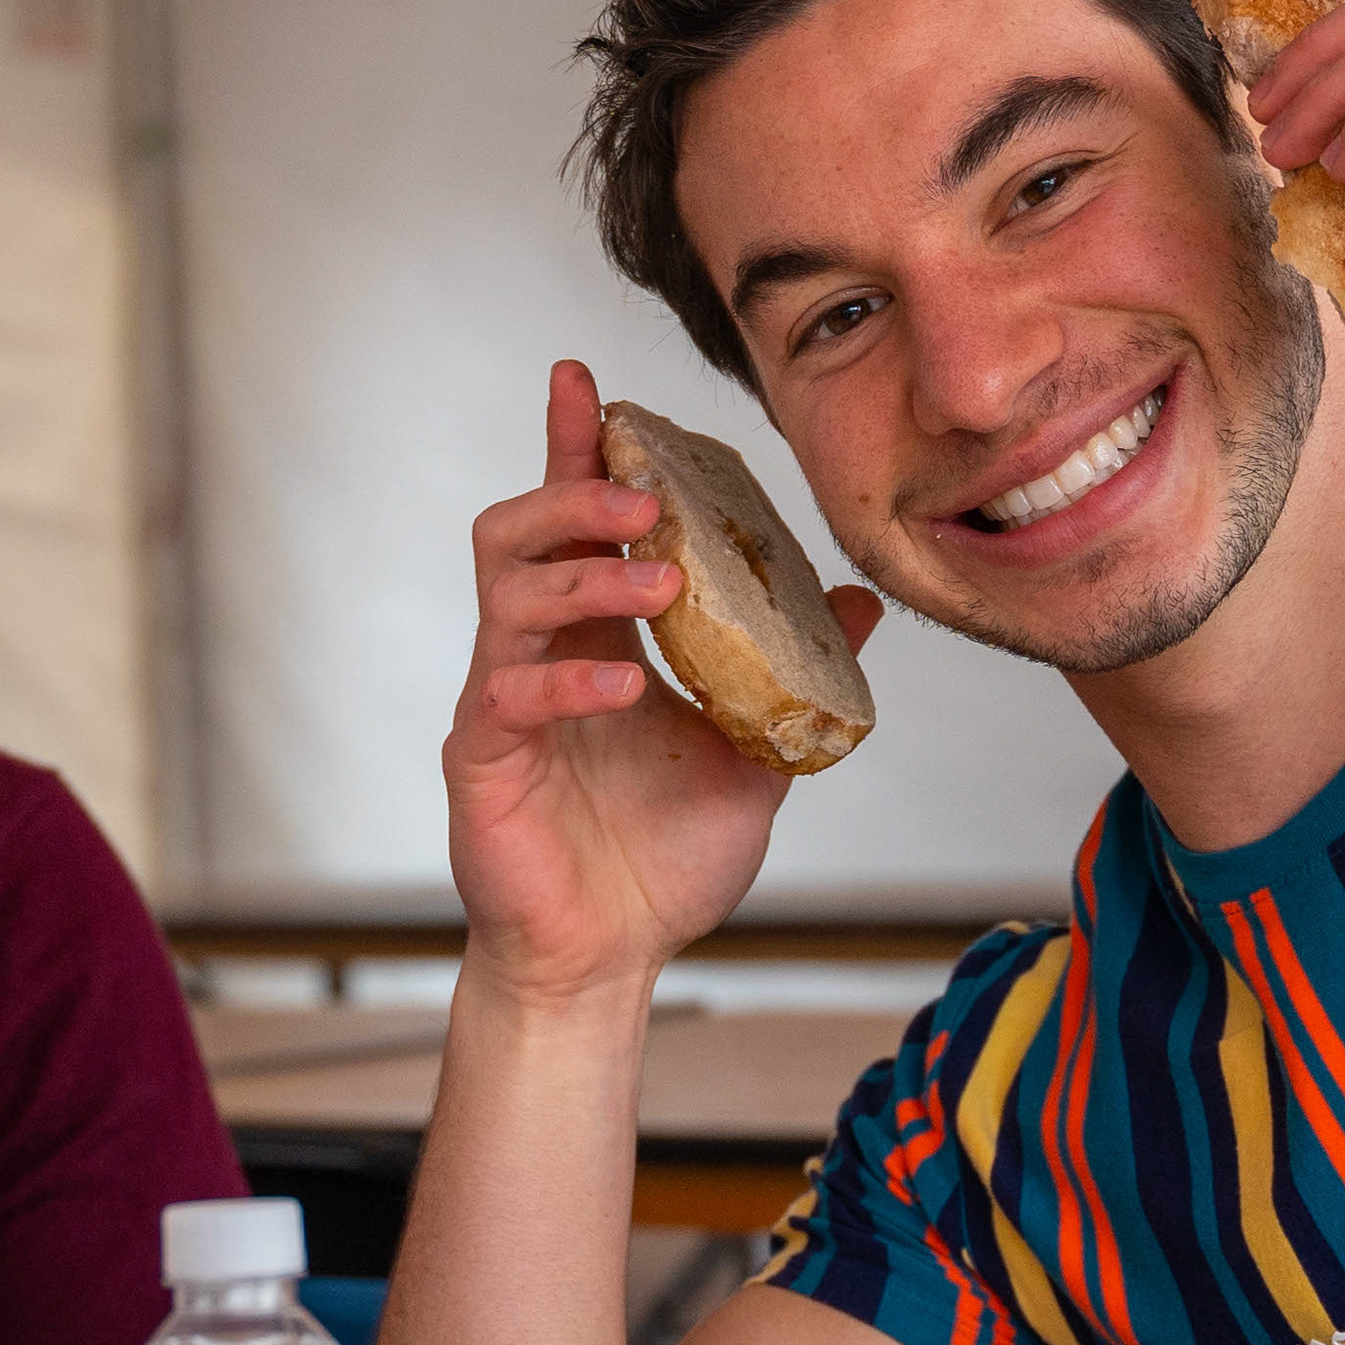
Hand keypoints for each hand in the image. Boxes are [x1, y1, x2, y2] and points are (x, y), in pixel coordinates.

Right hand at [444, 361, 881, 1001]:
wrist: (610, 963)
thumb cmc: (661, 864)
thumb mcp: (756, 753)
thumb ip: (794, 674)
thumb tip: (860, 602)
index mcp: (592, 641)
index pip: (572, 522)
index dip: (572, 448)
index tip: (582, 381)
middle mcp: (536, 655)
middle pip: (516, 531)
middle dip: (574, 493)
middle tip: (647, 498)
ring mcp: (502, 703)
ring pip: (507, 592)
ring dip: (585, 572)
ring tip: (661, 578)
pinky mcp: (484, 759)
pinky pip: (510, 692)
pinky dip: (571, 679)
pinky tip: (627, 687)